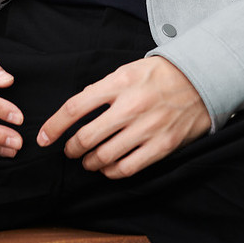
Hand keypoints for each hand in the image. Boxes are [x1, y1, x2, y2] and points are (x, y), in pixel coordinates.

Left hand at [37, 55, 210, 178]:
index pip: (76, 107)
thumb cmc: (159, 75)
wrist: (200, 80)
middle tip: (69, 150)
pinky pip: (127, 168)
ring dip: (89, 163)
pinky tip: (108, 168)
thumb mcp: (128, 70)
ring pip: (104, 157)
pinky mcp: (161, 146)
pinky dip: (111, 172)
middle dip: (71, 149)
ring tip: (88, 161)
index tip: (44, 137)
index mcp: (119, 83)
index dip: (55, 125)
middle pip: (87, 137)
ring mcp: (147, 128)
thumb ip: (103, 88)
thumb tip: (79, 109)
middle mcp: (130, 106)